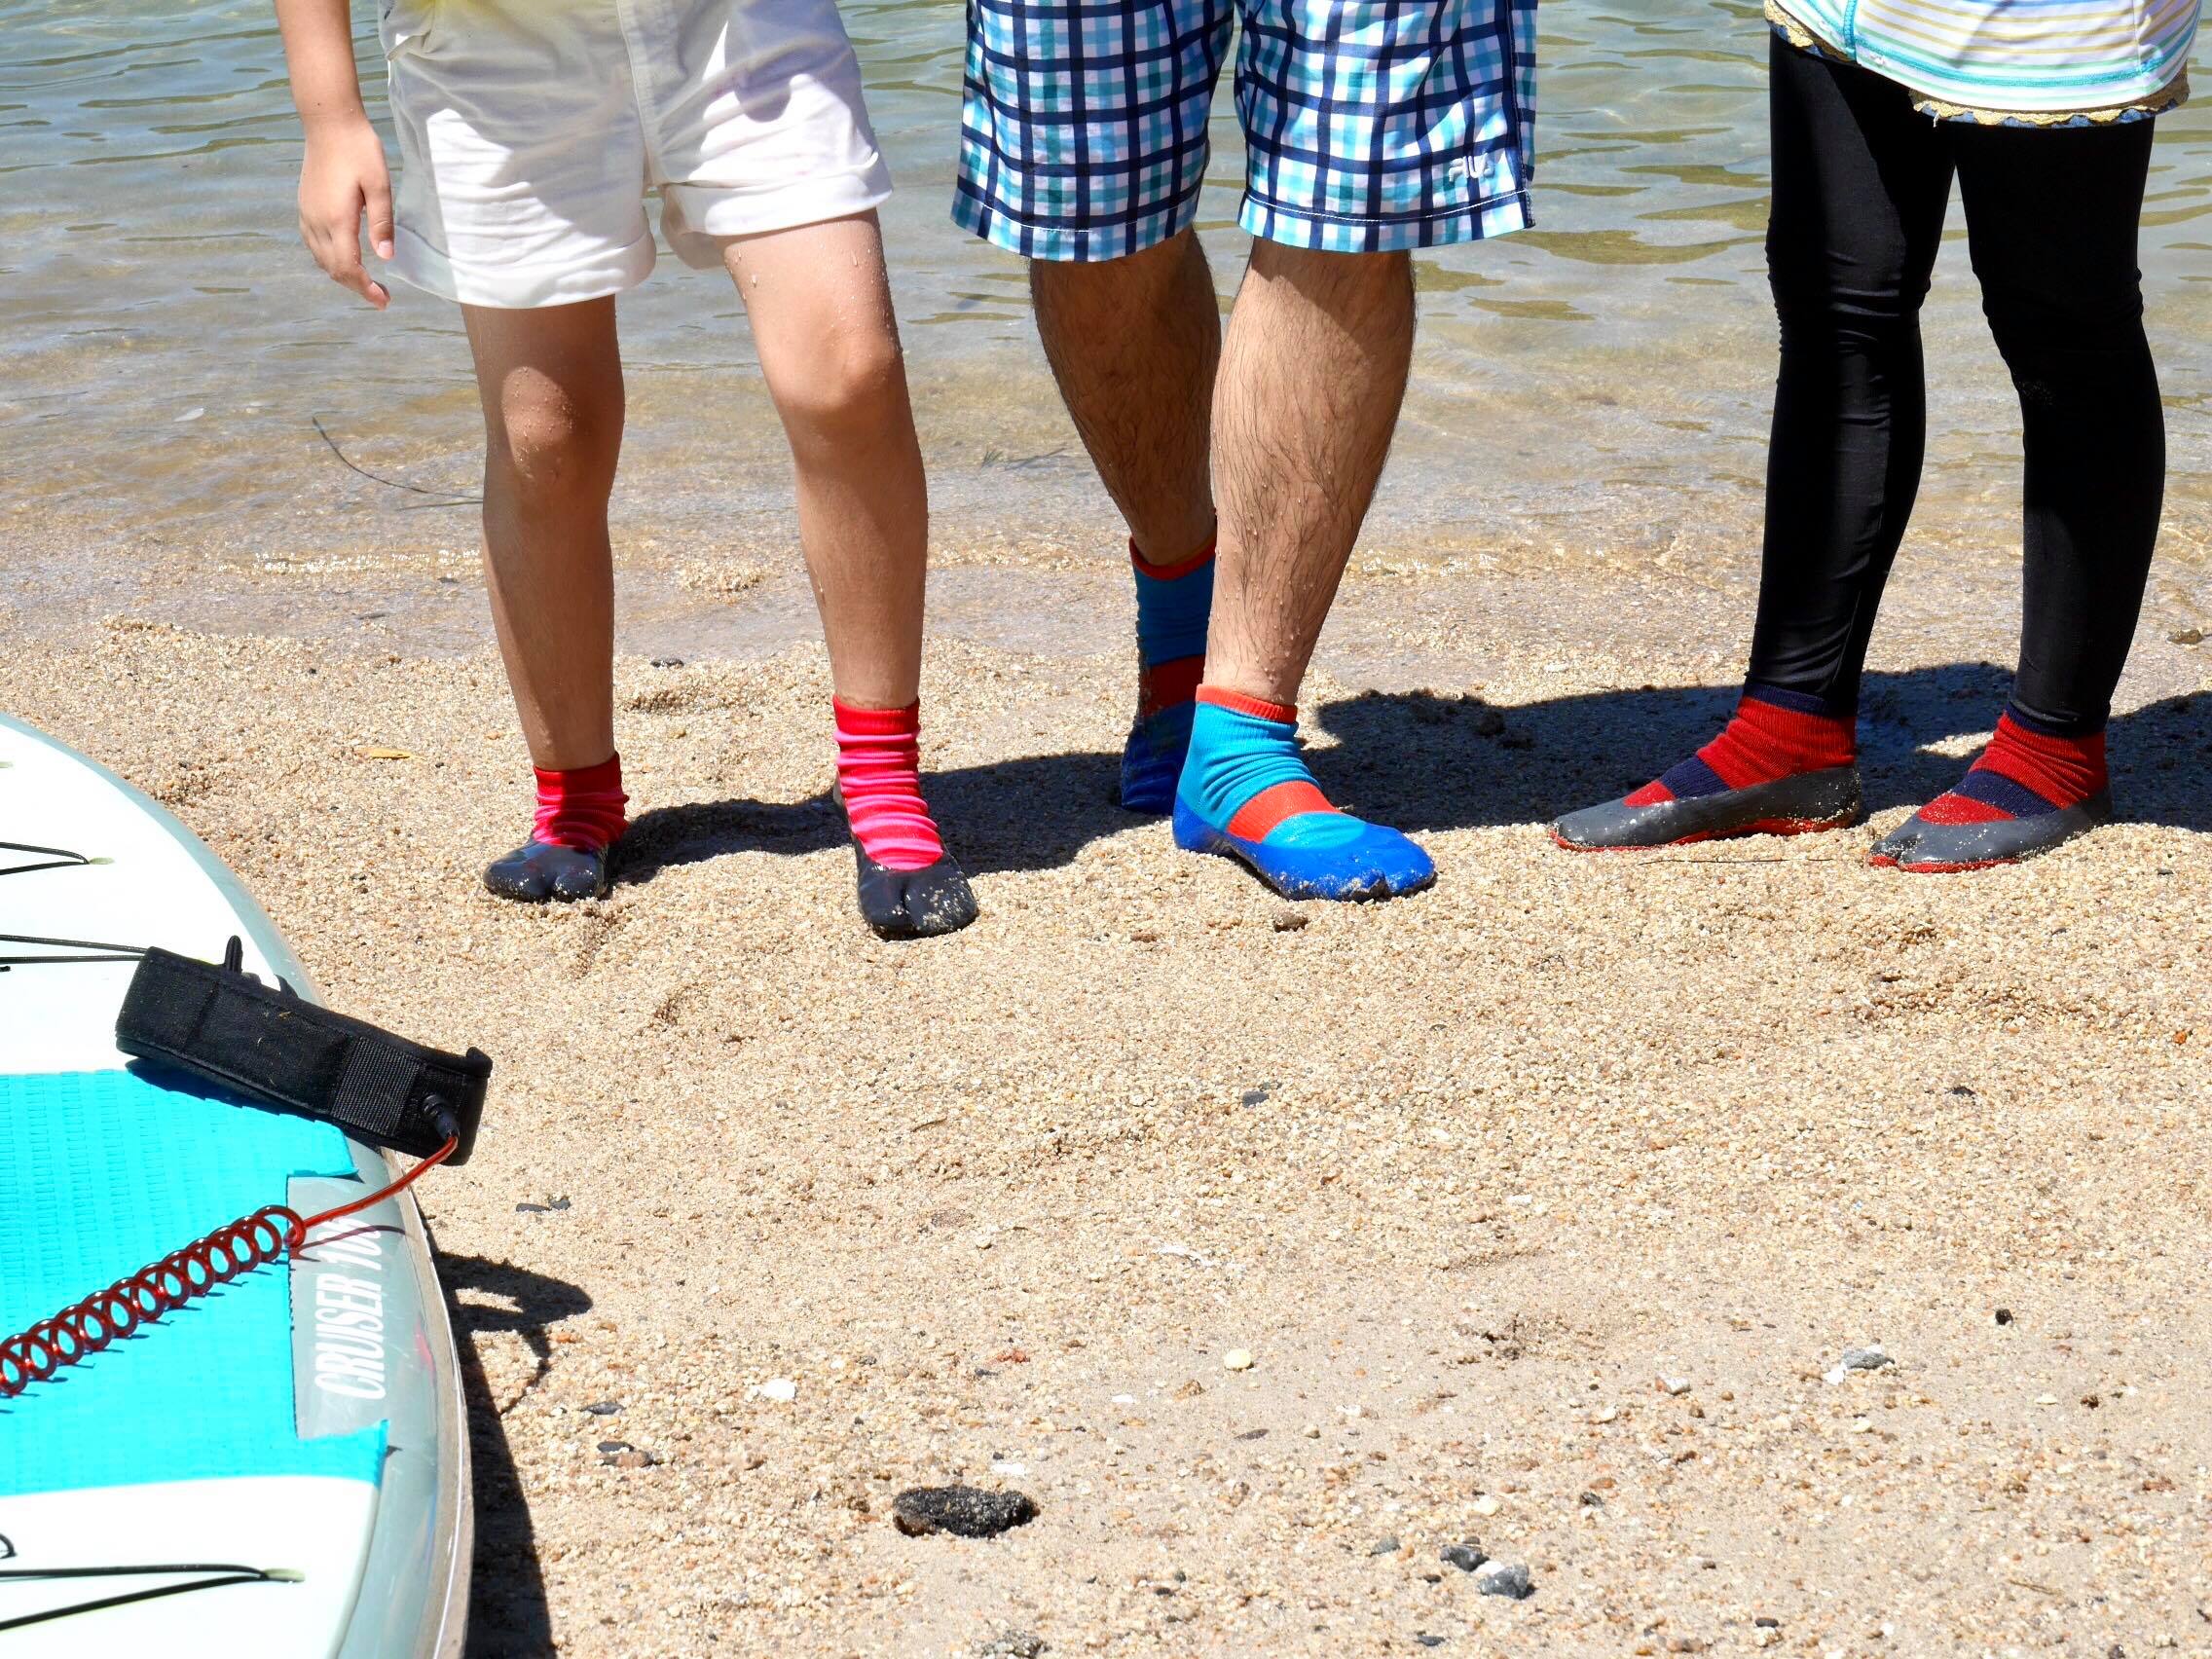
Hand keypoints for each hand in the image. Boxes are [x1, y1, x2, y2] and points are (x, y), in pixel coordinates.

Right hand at [297, 116, 394, 308]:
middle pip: (333, 269)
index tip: (384, 301)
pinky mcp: (304, 206)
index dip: (365, 288)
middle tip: (382, 297)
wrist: (328, 122)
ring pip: (321, 259)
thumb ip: (382, 222)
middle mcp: (316, 221)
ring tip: (366, 282)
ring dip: (342, 275)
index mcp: (336, 219)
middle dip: (357, 287)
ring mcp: (307, 214)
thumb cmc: (359, 150)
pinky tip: (345, 259)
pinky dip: (329, 260)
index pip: (348, 267)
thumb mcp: (379, 185)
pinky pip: (313, 244)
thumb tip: (386, 257)